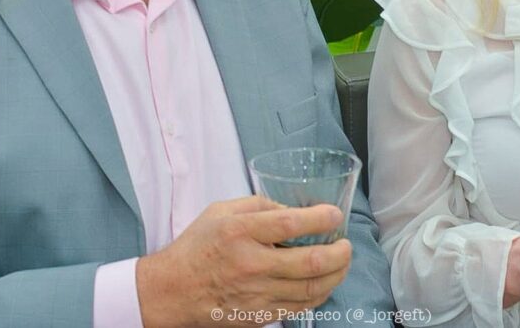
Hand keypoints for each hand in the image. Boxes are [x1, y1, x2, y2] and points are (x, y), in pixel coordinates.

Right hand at [136, 196, 352, 326]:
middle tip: (346, 244)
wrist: (173, 291)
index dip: (319, 218)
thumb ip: (258, 204)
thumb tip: (294, 210)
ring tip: (342, 262)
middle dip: (339, 252)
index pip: (289, 224)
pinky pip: (300, 307)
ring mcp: (256, 294)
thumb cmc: (197, 247)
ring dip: (336, 274)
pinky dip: (320, 294)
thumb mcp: (221, 211)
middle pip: (310, 261)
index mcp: (239, 232)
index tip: (335, 214)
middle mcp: (250, 264)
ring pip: (311, 288)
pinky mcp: (259, 315)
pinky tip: (325, 282)